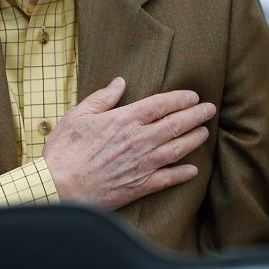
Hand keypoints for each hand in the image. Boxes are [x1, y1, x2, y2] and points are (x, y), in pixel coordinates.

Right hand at [42, 77, 215, 209]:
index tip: (193, 96)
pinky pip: (168, 179)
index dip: (180, 99)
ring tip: (205, 132)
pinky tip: (193, 170)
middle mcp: (139, 140)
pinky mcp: (139, 186)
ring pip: (177, 149)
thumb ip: (103, 98)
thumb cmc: (65, 150)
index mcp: (125, 120)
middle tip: (210, 110)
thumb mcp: (79, 115)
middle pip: (175, 124)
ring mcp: (142, 164)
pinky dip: (182, 174)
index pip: (161, 105)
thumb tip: (120, 82)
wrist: (58, 186)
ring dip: (194, 139)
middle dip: (196, 115)